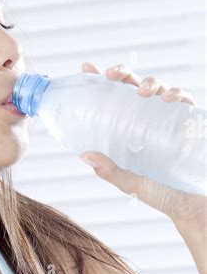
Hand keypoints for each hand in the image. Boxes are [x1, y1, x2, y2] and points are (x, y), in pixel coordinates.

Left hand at [78, 61, 205, 226]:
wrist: (189, 206)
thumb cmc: (159, 192)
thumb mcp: (129, 181)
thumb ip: (109, 170)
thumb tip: (84, 154)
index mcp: (130, 127)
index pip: (114, 98)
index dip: (101, 80)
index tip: (87, 67)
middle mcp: (149, 117)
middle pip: (135, 85)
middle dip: (123, 73)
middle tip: (111, 74)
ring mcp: (170, 117)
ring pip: (160, 87)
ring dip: (151, 82)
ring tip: (143, 91)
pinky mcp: (190, 121)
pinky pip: (186, 100)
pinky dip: (178, 94)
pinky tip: (169, 99)